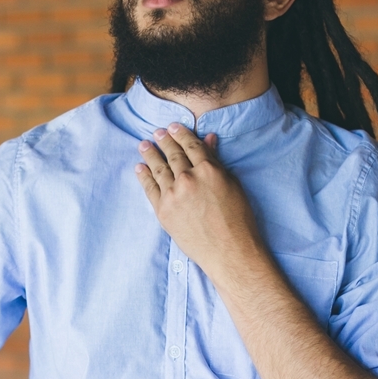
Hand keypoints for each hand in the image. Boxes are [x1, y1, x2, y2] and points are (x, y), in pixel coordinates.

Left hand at [134, 123, 263, 281]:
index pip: (191, 146)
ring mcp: (173, 195)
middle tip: (157, 133)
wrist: (228, 251)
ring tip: (144, 145)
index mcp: (208, 170)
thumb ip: (216, 162)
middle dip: (164, 141)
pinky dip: (144, 176)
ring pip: (158, 169)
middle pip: (173, 155)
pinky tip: (139, 167)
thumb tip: (208, 140)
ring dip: (150, 155)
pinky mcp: (163, 211)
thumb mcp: (232, 185)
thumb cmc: (238, 219)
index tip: (173, 127)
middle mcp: (188, 179)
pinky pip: (150, 188)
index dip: (181, 134)